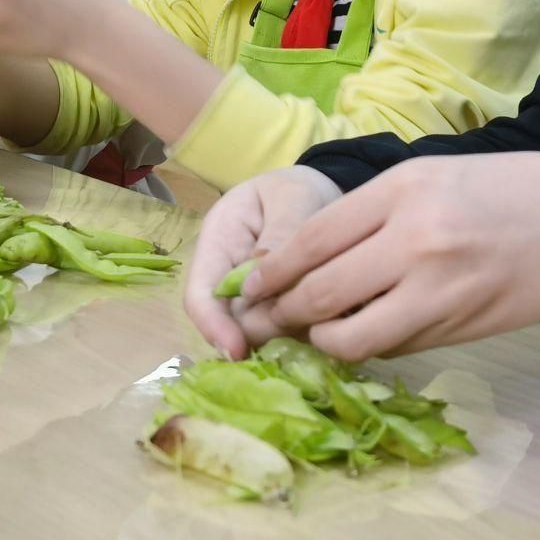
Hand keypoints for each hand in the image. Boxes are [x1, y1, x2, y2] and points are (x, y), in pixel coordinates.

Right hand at [184, 166, 344, 356]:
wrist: (323, 190)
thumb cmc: (298, 189)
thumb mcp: (291, 197)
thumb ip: (281, 232)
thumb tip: (264, 272)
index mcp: (218, 244)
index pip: (201, 297)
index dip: (213, 327)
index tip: (237, 350)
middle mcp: (231, 281)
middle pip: (235, 324)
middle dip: (267, 329)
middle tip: (312, 317)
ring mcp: (257, 300)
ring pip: (267, 333)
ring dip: (294, 329)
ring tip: (333, 306)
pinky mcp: (284, 312)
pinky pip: (292, 333)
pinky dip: (312, 329)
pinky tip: (338, 315)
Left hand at [228, 153, 539, 362]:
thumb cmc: (507, 191)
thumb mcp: (435, 178)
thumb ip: (373, 214)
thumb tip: (306, 261)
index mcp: (404, 190)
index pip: (312, 240)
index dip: (270, 272)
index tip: (246, 287)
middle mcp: (416, 239)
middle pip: (320, 292)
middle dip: (280, 314)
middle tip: (259, 323)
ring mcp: (438, 289)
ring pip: (350, 335)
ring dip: (321, 341)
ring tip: (311, 335)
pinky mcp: (457, 327)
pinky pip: (393, 346)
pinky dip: (369, 346)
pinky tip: (363, 335)